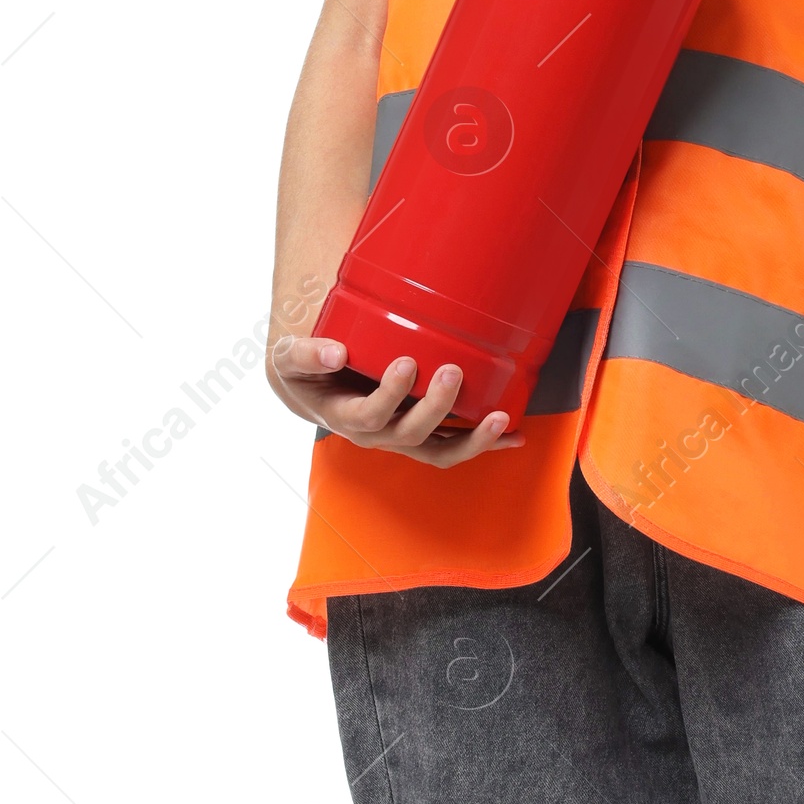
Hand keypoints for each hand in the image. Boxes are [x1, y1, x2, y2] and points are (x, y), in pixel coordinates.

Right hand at [269, 333, 525, 466]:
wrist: (313, 389)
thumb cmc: (305, 370)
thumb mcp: (289, 360)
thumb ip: (305, 354)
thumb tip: (333, 353)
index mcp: (347, 418)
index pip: (370, 416)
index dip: (389, 395)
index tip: (405, 363)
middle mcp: (377, 435)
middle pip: (411, 434)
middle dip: (436, 406)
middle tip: (453, 372)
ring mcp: (402, 437)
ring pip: (440, 451)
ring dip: (473, 440)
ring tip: (501, 420)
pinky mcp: (422, 432)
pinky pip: (454, 444)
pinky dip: (485, 442)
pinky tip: (514, 436)